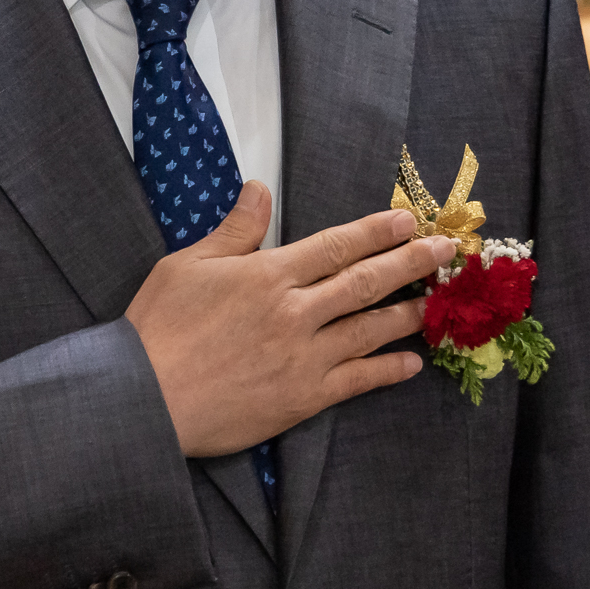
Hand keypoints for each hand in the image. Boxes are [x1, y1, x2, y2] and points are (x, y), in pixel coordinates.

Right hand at [124, 182, 459, 456]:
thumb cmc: (157, 328)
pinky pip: (357, 381)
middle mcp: (294, 312)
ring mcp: (302, 357)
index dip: (377, 231)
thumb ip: (234, 230)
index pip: (336, 246)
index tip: (408, 221)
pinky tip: (412, 363)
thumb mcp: (187, 265)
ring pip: (369, 330)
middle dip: (411, 263)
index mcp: (268, 275)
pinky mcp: (301, 398)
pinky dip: (388, 371)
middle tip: (446, 251)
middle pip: (365, 282)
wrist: (143, 399)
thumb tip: (260, 189)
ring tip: (436, 302)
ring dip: (408, 314)